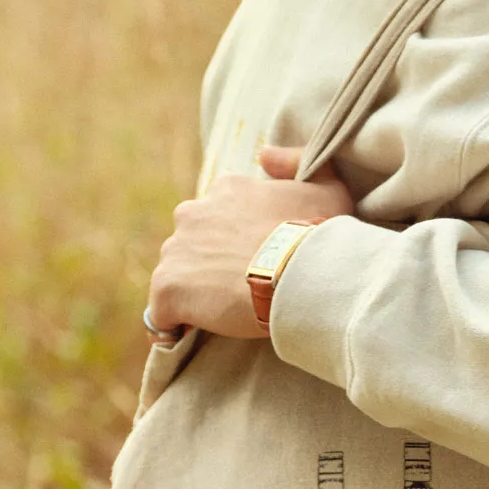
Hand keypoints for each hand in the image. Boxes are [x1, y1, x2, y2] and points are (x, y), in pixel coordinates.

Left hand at [147, 145, 354, 339]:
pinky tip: (188, 334)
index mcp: (226, 191)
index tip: (252, 260)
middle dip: (208, 263)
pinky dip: (173, 323)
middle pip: (192, 242)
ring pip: (176, 274)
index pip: (218, 216)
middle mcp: (193, 213)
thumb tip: (265, 154)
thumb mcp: (328, 187)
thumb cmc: (319, 236)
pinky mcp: (168, 287)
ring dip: (193, 291)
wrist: (302, 275)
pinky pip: (160, 312)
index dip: (233, 241)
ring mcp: (177, 251)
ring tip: (221, 314)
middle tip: (238, 288)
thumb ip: (297, 161)